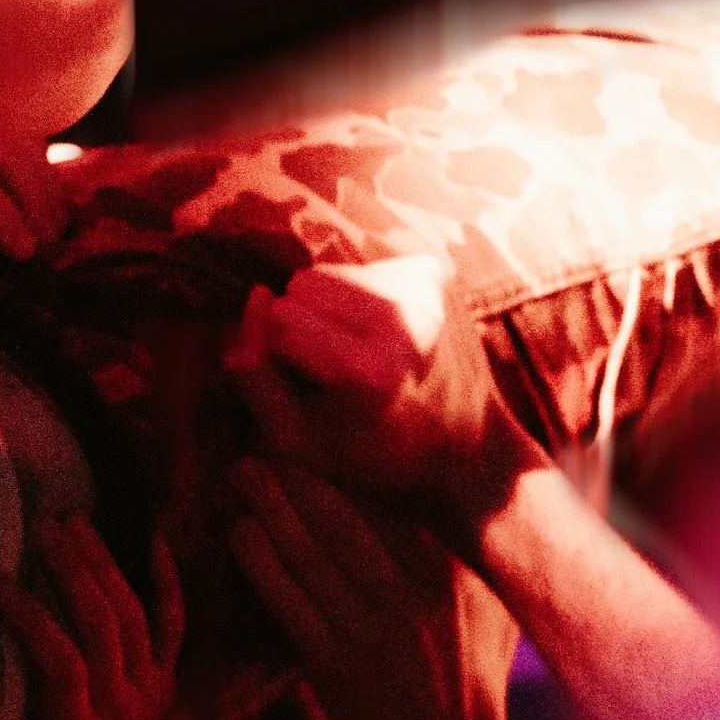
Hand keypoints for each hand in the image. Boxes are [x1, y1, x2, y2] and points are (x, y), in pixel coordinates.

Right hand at [0, 525, 180, 719]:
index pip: (64, 664)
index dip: (33, 619)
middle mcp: (123, 714)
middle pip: (104, 627)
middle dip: (72, 571)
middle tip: (40, 528)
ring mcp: (147, 699)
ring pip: (135, 618)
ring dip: (105, 565)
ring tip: (73, 523)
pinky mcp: (158, 691)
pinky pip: (172, 630)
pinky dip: (167, 584)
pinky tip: (154, 540)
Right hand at [223, 256, 537, 529]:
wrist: (466, 450)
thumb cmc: (369, 452)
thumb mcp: (294, 439)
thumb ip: (254, 372)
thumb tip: (256, 294)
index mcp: (369, 373)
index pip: (279, 318)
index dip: (282, 355)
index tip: (315, 390)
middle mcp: (405, 321)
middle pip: (302, 284)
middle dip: (303, 322)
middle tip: (337, 372)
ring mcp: (428, 293)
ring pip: (329, 271)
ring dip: (329, 308)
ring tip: (360, 352)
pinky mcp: (437, 274)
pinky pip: (362, 267)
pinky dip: (360, 296)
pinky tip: (384, 336)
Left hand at [228, 458, 525, 719]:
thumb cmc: (469, 670)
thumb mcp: (489, 607)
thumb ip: (479, 550)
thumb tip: (498, 487)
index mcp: (446, 580)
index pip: (390, 508)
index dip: (348, 464)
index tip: (316, 426)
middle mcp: (410, 603)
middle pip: (344, 522)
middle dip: (299, 474)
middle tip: (263, 431)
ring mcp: (370, 635)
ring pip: (310, 556)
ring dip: (271, 508)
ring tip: (243, 470)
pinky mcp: (334, 665)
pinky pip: (290, 604)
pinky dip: (262, 565)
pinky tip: (241, 531)